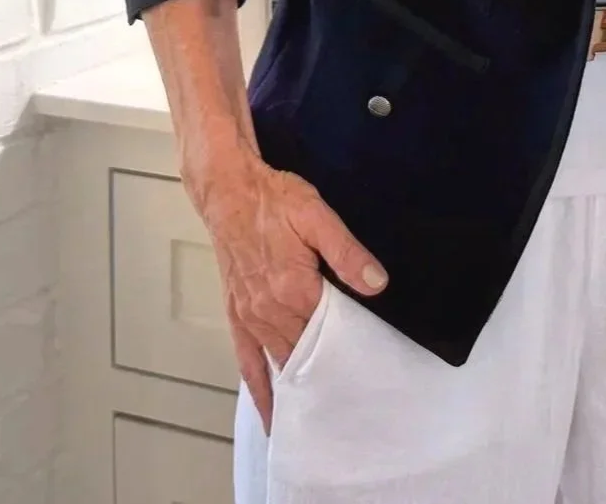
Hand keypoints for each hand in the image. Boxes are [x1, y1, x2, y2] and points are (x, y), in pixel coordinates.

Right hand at [192, 141, 386, 432]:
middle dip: (330, 375)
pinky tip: (273, 412)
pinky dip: (261, 390)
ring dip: (301, 386)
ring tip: (325, 413)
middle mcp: (269, 310)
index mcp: (294, 288)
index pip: (331, 333)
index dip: (352, 351)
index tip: (372, 370)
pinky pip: (247, 362)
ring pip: (281, 362)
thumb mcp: (317, 215)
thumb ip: (347, 252)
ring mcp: (251, 317)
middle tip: (357, 399)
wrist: (228, 191)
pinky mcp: (237, 315)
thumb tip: (377, 283)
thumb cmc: (273, 200)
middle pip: (307, 354)